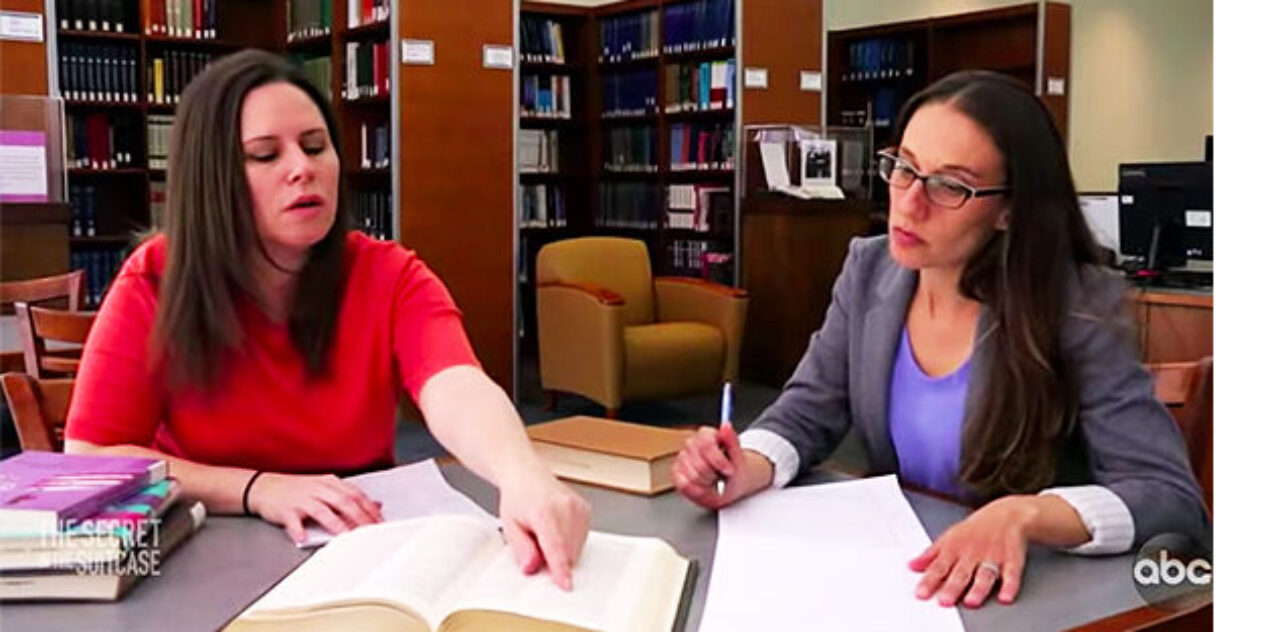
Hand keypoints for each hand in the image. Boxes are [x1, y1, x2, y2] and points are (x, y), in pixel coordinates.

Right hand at [247, 472, 383, 543]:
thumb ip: (349, 496)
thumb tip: (376, 504)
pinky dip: (299, 530)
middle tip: (370, 531)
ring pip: (322, 511)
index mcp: (330, 483)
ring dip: (336, 524)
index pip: (356, 495)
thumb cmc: (298, 490)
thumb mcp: (325, 488)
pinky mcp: (286, 510)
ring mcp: (302, 498)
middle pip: (343, 502)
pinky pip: (293, 521)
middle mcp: (318, 489)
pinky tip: (304, 538)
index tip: (380, 521)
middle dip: (359, 517)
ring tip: (346, 536)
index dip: (370, 508)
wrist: (265, 487)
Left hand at [497, 467, 589, 590]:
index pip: (555, 547)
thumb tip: (532, 567)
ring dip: (562, 550)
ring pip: (576, 548)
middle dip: (552, 558)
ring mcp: (578, 508)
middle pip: (567, 552)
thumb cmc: (518, 498)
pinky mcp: (586, 510)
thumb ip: (521, 549)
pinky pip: (581, 539)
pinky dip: (569, 542)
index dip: (560, 569)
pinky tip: (557, 528)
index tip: (565, 583)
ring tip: (546, 532)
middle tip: (536, 542)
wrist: (527, 475)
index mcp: (544, 512)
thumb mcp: (510, 526)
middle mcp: (565, 508)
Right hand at [671, 424, 771, 508]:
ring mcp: (681, 457)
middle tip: (721, 476)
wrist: (731, 484)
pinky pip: (685, 485)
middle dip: (714, 475)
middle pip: (700, 464)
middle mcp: (691, 443)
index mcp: (707, 434)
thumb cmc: (734, 471)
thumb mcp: (739, 458)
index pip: (706, 444)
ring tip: (713, 481)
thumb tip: (726, 424)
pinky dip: (698, 490)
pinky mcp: (675, 472)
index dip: (718, 460)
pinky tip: (704, 486)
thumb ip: (732, 441)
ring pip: (692, 476)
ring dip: (707, 483)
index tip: (729, 470)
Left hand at [909, 495, 1037, 607]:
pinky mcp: (1012, 559)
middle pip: (961, 572)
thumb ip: (931, 554)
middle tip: (944, 601)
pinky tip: (1005, 597)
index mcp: (955, 547)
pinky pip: (1012, 573)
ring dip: (978, 588)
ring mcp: (993, 556)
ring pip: (985, 574)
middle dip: (952, 587)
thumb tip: (912, 566)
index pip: (939, 566)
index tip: (921, 593)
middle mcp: (973, 552)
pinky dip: (1010, 586)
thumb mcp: (950, 537)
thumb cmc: (976, 529)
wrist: (1007, 514)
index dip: (929, 580)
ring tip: (971, 601)